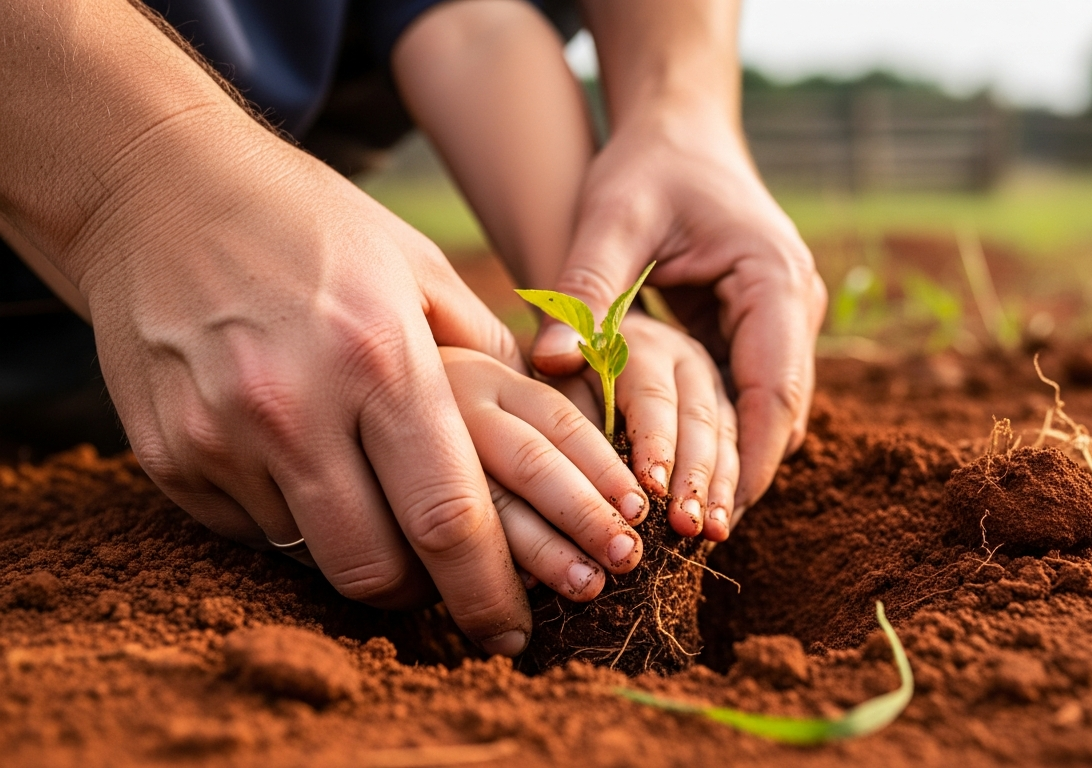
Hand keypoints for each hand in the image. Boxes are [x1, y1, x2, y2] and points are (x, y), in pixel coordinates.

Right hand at [78, 127, 645, 655]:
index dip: (489, 593)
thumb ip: (490, 357)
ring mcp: (220, 436)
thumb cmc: (313, 226)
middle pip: (377, 568)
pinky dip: (292, 520)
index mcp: (381, 359)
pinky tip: (301, 465)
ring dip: (359, 552)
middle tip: (450, 591)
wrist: (160, 188)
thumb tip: (556, 431)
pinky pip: (250, 532)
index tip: (513, 632)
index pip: (449, 518)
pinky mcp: (168, 455)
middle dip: (427, 599)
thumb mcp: (419, 268)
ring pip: (312, 557)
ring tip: (375, 505)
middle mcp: (295, 407)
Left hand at [531, 111, 826, 517]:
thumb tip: (548, 364)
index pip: (775, 388)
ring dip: (736, 463)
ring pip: (770, 412)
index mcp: (774, 277)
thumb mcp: (610, 217)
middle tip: (697, 536)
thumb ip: (584, 288)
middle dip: (743, 474)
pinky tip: (684, 477)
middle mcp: (794, 304)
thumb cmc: (647, 165)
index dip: (748, 458)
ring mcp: (783, 320)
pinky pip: (749, 396)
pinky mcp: (759, 330)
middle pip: (782, 412)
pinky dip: (723, 436)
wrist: (680, 128)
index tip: (712, 516)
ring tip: (692, 526)